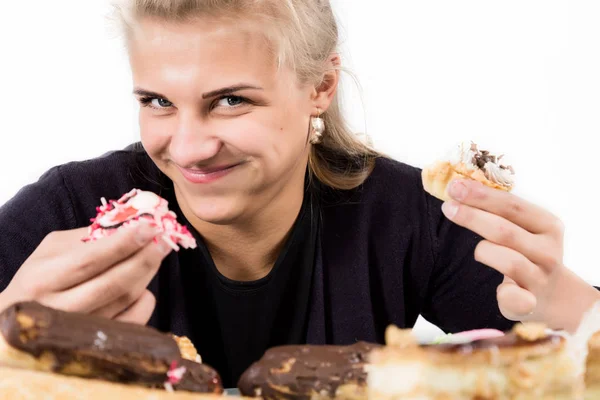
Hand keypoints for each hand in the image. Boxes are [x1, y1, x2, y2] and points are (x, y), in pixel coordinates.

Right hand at [0, 222, 171, 323]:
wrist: (21, 322)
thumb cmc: (39, 278)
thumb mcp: (52, 251)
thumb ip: (87, 236)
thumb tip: (131, 223)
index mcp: (43, 279)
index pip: (91, 259)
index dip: (124, 243)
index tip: (149, 227)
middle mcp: (59, 308)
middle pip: (114, 283)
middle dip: (144, 258)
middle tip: (164, 240)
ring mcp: (79, 330)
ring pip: (126, 299)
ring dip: (147, 273)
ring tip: (155, 254)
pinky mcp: (97, 343)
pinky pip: (134, 320)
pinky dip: (145, 299)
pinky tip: (142, 285)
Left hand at [442, 179, 598, 332]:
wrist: (554, 294)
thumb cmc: (527, 251)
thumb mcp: (523, 227)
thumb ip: (499, 211)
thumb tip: (459, 188)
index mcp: (547, 225)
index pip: (512, 205)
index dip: (482, 195)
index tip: (455, 186)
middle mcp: (548, 250)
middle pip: (505, 231)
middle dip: (473, 217)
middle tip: (448, 207)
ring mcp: (540, 277)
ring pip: (509, 261)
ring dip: (484, 251)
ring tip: (477, 250)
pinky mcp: (530, 302)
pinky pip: (517, 298)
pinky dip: (506, 294)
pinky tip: (500, 290)